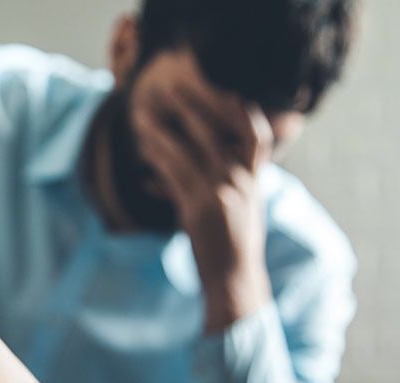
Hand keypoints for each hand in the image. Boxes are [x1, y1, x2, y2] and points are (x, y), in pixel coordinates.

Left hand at [130, 50, 274, 331]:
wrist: (233, 279)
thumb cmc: (230, 243)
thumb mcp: (235, 207)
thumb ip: (216, 183)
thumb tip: (170, 173)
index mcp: (254, 179)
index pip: (256, 136)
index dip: (243, 110)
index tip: (225, 89)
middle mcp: (242, 181)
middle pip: (218, 131)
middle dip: (194, 105)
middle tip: (170, 87)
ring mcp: (222, 193)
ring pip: (190, 149)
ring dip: (165, 128)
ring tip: (143, 113)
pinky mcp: (200, 208)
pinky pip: (175, 174)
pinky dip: (158, 157)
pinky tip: (143, 147)